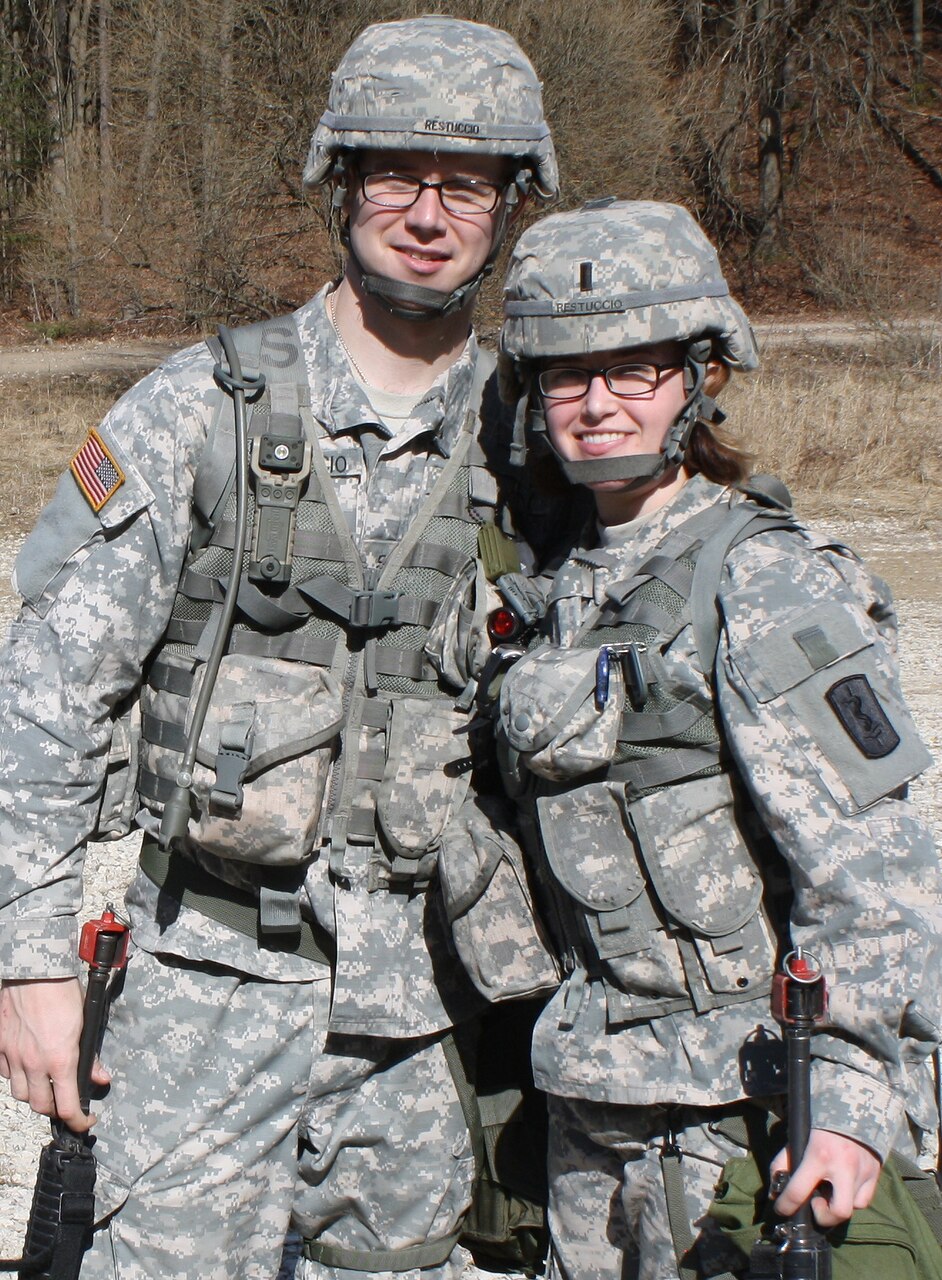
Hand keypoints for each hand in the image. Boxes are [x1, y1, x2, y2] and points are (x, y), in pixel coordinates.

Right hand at [0, 977, 108, 1131]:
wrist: (35, 969)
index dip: (78, 1120)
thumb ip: (90, 1055)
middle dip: (55, 1109)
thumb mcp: (85, 1022)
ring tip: (44, 1085)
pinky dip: (14, 1076)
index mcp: (60, 1060)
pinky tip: (24, 1066)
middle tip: (65, 1101)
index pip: (68, 1106)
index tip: (85, 1121)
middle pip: (40, 1106)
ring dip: (33, 1094)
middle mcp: (33, 1063)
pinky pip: (4, 1073)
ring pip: (19, 1093)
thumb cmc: (63, 991)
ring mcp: (12, 1056)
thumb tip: (100, 1077)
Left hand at [771, 1127, 881, 1227]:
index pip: (798, 1191)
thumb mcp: (797, 1139)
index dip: (785, 1205)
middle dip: (824, 1217)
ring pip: (852, 1208)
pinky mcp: (874, 1174)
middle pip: (838, 1212)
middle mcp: (843, 1167)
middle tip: (815, 1206)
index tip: (781, 1209)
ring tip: (829, 1193)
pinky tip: (842, 1190)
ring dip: (837, 1206)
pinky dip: (852, 1200)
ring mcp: (862, 1172)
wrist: (850, 1106)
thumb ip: (783, 1163)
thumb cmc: (820, 1125)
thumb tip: (775, 1191)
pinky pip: (864, 1201)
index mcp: (819, 1156)